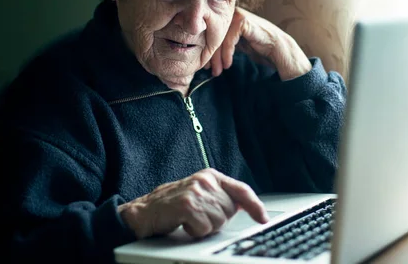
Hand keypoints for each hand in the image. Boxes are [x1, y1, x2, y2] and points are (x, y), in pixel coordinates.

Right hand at [117, 168, 268, 238]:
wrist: (143, 212)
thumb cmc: (172, 206)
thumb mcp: (200, 195)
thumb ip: (221, 196)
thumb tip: (246, 207)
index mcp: (211, 176)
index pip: (241, 190)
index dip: (254, 206)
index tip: (263, 218)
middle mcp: (205, 180)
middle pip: (230, 211)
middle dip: (217, 220)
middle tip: (198, 217)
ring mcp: (196, 191)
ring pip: (218, 221)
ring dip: (204, 227)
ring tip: (189, 220)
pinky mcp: (187, 205)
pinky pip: (204, 228)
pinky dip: (194, 231)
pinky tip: (183, 224)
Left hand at [206, 7, 311, 79]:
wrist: (278, 49)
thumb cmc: (258, 48)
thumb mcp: (237, 45)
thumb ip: (224, 44)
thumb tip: (206, 54)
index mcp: (228, 18)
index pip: (212, 35)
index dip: (208, 52)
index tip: (206, 66)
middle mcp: (231, 14)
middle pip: (214, 36)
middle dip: (211, 56)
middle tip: (209, 70)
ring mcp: (237, 15)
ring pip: (219, 39)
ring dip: (217, 57)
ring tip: (218, 70)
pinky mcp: (242, 21)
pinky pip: (228, 39)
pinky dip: (227, 53)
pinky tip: (228, 64)